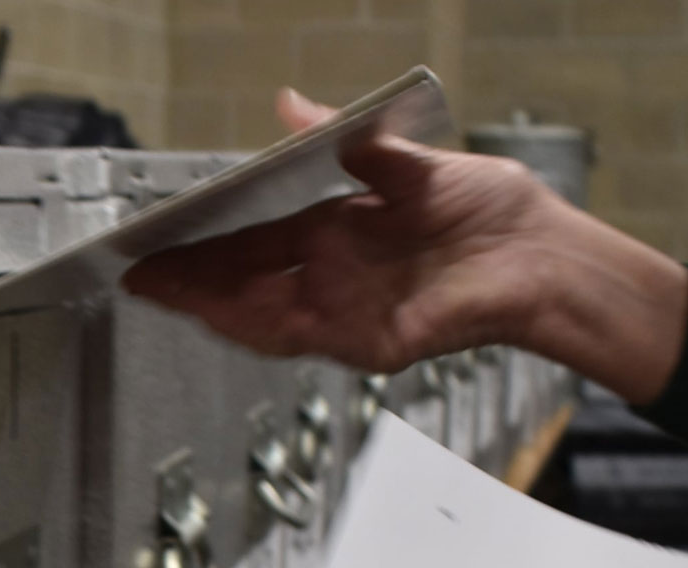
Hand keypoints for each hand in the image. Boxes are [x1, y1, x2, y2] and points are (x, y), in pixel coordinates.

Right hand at [120, 88, 687, 403]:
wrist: (549, 254)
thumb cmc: (493, 212)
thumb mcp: (409, 159)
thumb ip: (348, 139)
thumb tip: (289, 104)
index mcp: (336, 235)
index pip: (251, 246)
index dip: (201, 248)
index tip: (157, 242)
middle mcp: (335, 279)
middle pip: (244, 287)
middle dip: (188, 284)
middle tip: (138, 275)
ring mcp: (351, 315)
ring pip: (263, 319)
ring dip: (214, 308)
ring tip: (167, 293)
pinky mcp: (377, 343)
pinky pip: (309, 339)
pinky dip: (264, 327)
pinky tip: (228, 313)